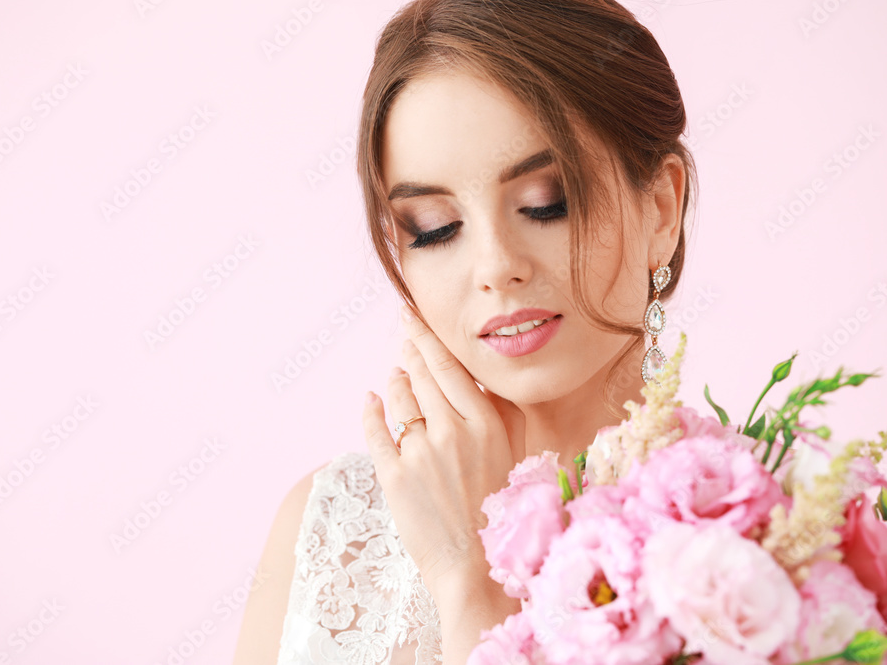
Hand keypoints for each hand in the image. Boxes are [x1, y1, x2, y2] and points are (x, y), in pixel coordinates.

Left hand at [362, 305, 526, 600]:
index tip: (415, 318)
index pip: (451, 368)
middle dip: (410, 348)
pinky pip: (375, 430)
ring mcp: (421, 453)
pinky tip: (371, 399)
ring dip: (396, 379)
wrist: (478, 568)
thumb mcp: (516, 457)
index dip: (429, 339)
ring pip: (400, 398)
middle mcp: (453, 432)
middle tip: (404, 331)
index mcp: (488, 425)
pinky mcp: (394, 476)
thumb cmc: (502, 513)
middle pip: (422, 375)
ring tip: (397, 372)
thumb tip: (478, 380)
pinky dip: (371, 410)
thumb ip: (500, 415)